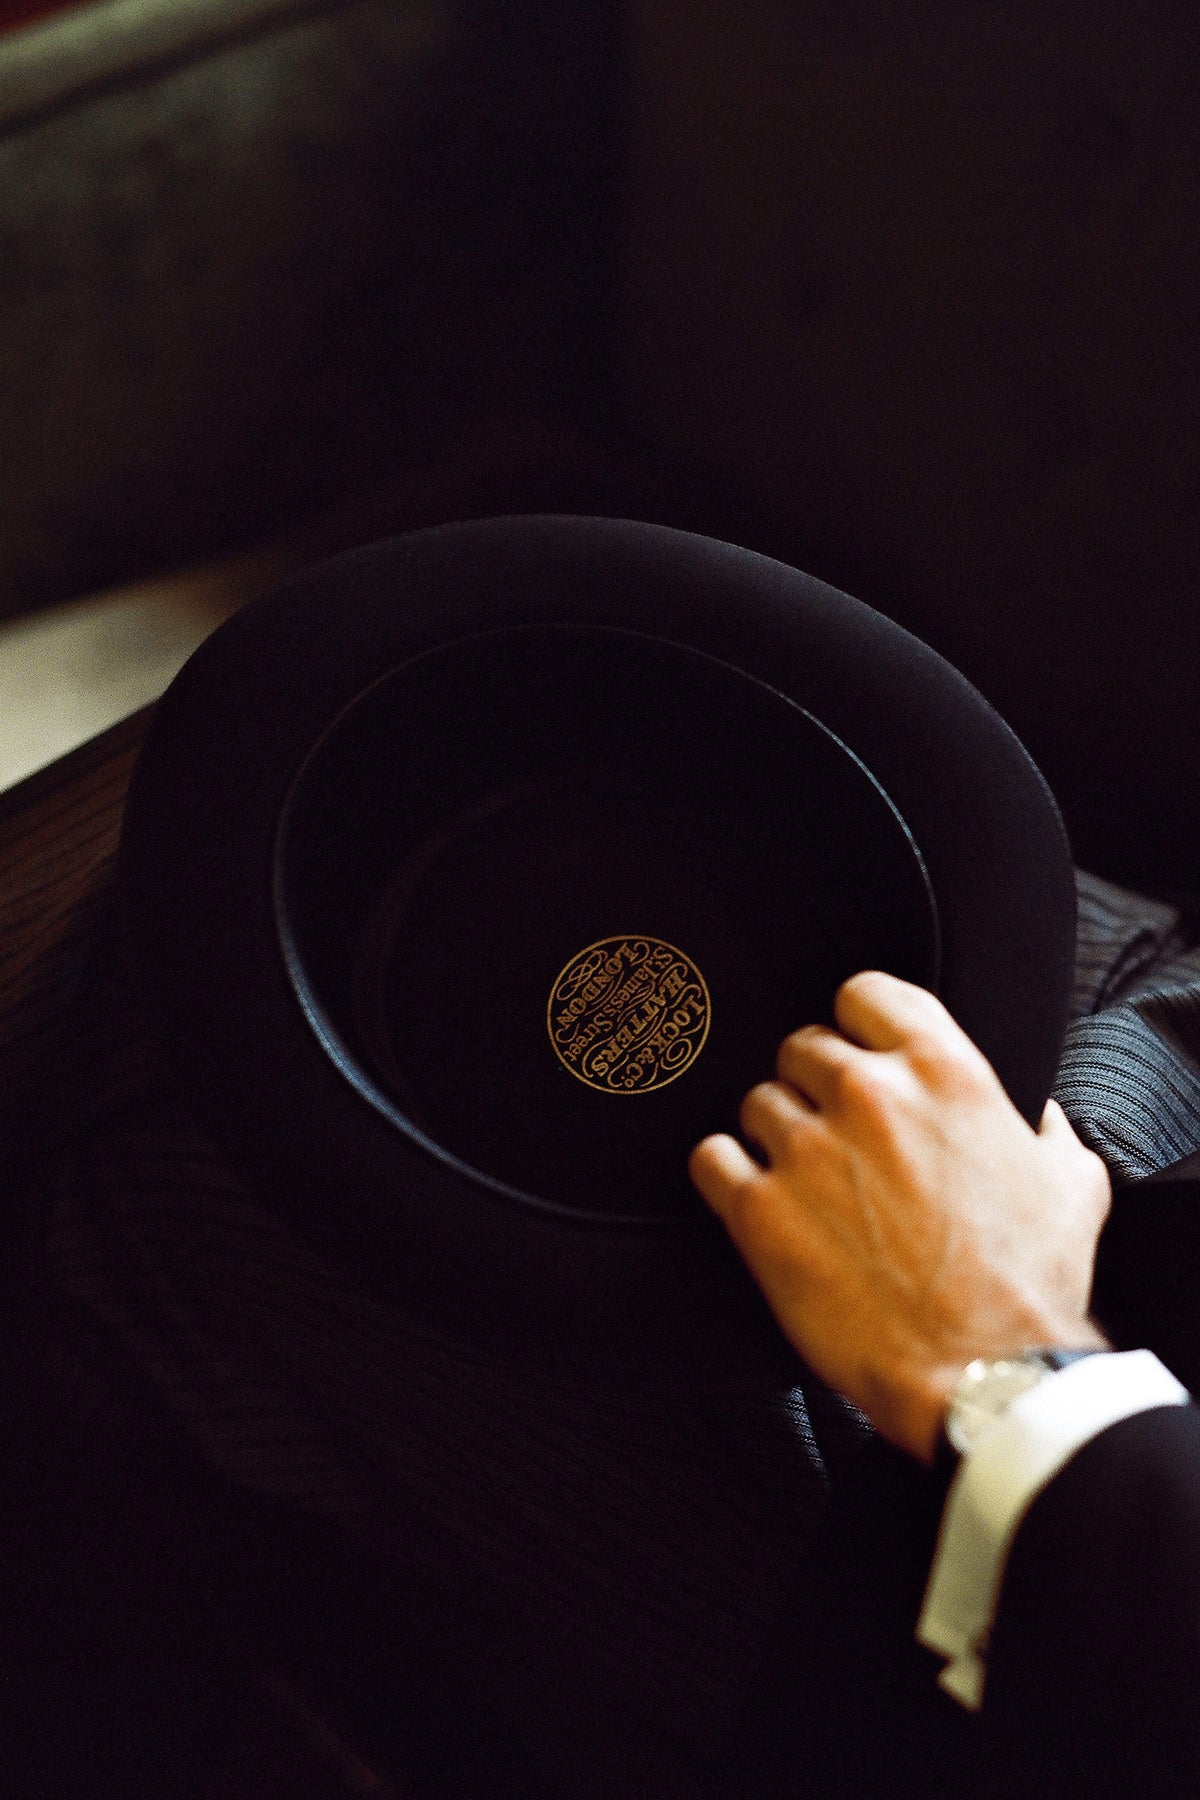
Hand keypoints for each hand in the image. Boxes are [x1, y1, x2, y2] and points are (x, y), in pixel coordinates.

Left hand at [689, 972, 1111, 1463]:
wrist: (982, 1373)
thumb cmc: (1026, 1286)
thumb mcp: (1070, 1186)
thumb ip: (1045, 1130)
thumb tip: (1035, 1114)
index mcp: (944, 1073)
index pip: (864, 994)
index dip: (857, 1024)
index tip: (858, 1050)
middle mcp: (869, 1096)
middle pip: (802, 1048)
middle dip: (815, 1088)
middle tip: (834, 1136)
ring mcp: (807, 1150)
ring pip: (756, 1102)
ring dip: (774, 1136)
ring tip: (803, 1183)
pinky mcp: (759, 1210)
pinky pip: (710, 1158)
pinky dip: (724, 1175)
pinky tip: (751, 1198)